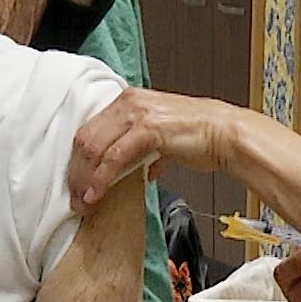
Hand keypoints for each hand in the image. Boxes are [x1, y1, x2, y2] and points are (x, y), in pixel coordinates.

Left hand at [69, 88, 239, 211]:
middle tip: (74, 198)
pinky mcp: (147, 128)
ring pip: (94, 147)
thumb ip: (147, 150)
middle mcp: (128, 101)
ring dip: (83, 178)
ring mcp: (136, 113)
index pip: (89, 130)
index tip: (76, 184)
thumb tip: (143, 170)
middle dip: (75, 172)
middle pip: (85, 138)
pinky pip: (114, 157)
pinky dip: (101, 178)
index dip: (78, 160)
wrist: (226, 134)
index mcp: (128, 100)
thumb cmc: (200, 136)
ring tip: (83, 202)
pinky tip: (96, 195)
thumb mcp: (164, 138)